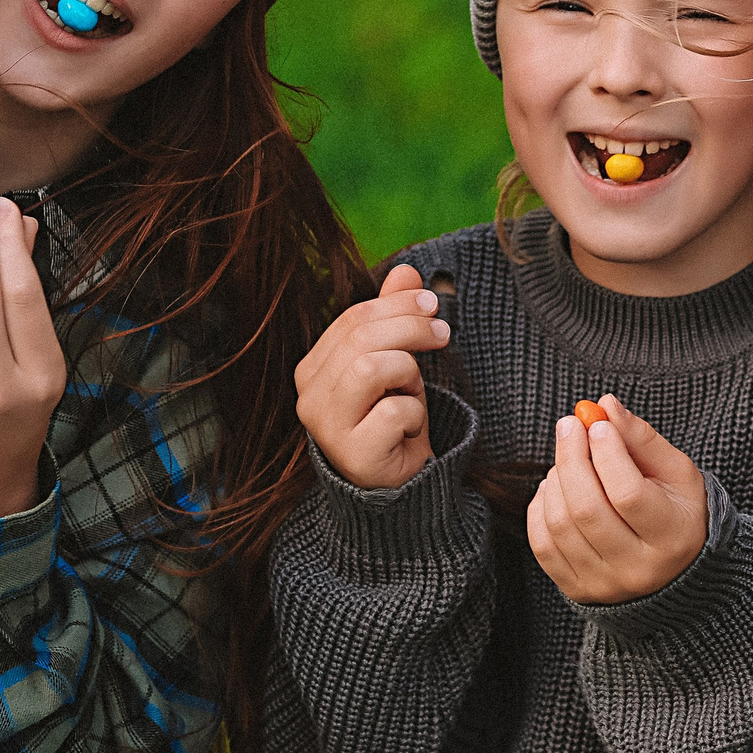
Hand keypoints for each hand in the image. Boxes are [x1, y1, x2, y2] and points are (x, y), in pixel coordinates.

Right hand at [295, 264, 450, 489]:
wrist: (397, 483)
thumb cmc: (391, 418)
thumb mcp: (396, 360)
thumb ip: (395, 317)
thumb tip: (406, 270)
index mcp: (312, 369)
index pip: (352, 319)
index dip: (397, 305)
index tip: (433, 305)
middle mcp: (309, 397)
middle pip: (361, 339)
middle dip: (410, 329)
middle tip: (443, 335)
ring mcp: (327, 428)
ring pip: (371, 368)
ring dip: (407, 374)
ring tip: (414, 391)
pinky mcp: (353, 454)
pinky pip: (394, 411)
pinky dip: (414, 413)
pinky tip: (410, 427)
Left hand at [525, 395, 708, 604]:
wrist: (673, 571)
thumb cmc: (676, 511)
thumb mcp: (675, 472)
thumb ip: (641, 439)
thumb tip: (605, 406)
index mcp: (671, 537)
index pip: (628, 494)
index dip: (607, 453)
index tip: (598, 423)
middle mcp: (637, 569)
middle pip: (587, 509)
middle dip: (571, 458)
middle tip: (569, 425)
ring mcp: (603, 584)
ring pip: (560, 524)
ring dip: (555, 479)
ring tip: (569, 459)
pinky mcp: (576, 589)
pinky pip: (542, 544)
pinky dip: (541, 507)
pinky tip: (555, 488)